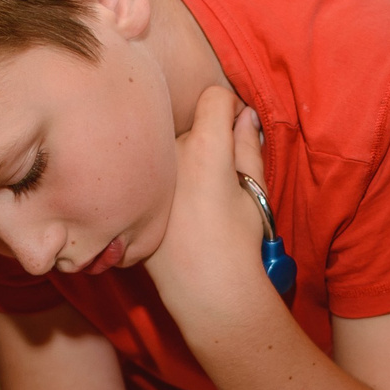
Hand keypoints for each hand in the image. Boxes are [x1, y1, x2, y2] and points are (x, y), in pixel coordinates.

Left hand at [143, 86, 282, 333]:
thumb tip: (245, 115)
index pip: (214, 97)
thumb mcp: (253, 190)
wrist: (206, 292)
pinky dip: (163, 180)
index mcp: (205, 147)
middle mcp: (170, 153)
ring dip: (181, 158)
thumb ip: (248, 145)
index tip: (237, 131)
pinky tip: (178, 212)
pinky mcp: (135, 194)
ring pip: (167, 147)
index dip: (230, 109)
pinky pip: (149, 171)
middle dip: (205, 136)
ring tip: (196, 198)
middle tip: (219, 172)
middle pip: (188, 121)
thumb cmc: (238, 243)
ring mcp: (148, 174)